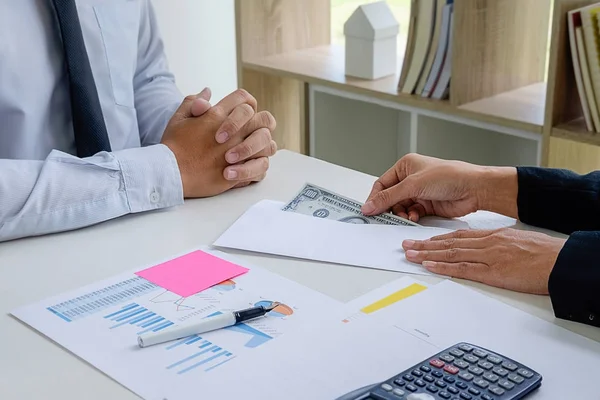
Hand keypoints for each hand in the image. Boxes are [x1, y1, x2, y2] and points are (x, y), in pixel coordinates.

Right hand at [161, 89, 271, 197]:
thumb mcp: (179, 118)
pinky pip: (261, 169)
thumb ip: (194, 102)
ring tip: (253, 151)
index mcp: (218, 115)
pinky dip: (258, 168)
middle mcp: (233, 132)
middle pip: (264, 118)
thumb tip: (208, 91)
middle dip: (261, 123)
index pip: (244, 98)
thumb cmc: (173, 146)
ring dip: (263, 146)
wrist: (170, 173)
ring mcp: (238, 153)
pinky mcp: (238, 173)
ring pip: (268, 144)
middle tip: (253, 131)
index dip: (244, 102)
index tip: (240, 112)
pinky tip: (249, 167)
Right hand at [361, 153, 517, 221]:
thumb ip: (389, 197)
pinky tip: (415, 217)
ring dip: (401, 214)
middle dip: (389, 208)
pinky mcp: (427, 205)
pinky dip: (411, 217)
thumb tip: (369, 206)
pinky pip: (412, 214)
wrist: (474, 189)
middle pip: (390, 198)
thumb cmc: (449, 176)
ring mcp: (420, 193)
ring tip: (407, 216)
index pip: (382, 184)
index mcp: (405, 166)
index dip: (375, 198)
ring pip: (400, 208)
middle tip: (386, 217)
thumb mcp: (413, 185)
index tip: (369, 210)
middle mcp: (411, 179)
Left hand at [402, 228, 565, 293]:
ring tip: (409, 254)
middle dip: (425, 244)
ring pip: (450, 253)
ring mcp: (487, 257)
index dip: (437, 237)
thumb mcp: (518, 241)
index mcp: (492, 235)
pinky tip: (429, 265)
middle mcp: (485, 243)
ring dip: (427, 254)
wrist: (559, 260)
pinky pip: (462, 268)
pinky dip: (443, 266)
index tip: (423, 239)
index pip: (458, 235)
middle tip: (406, 245)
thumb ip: (500, 243)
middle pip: (448, 242)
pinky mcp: (492, 272)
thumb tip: (491, 247)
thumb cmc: (544, 253)